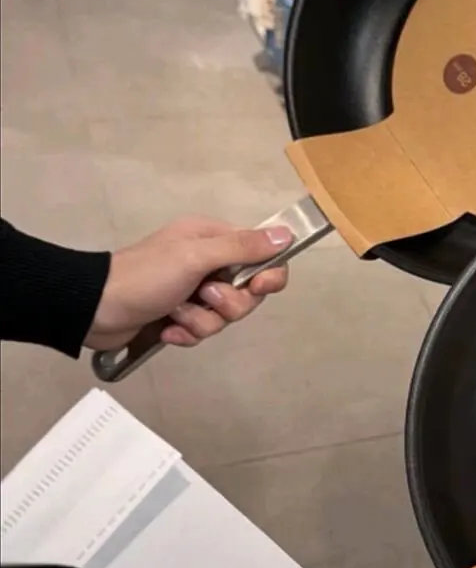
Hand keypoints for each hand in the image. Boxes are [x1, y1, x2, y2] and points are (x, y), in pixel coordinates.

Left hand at [86, 216, 291, 349]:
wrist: (95, 308)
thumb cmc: (146, 276)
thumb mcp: (195, 256)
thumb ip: (242, 247)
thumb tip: (287, 234)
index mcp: (213, 239)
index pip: (262, 255)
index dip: (268, 275)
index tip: (260, 287)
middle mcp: (207, 263)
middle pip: (247, 292)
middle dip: (228, 304)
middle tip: (204, 297)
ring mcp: (193, 292)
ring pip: (225, 316)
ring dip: (201, 320)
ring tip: (176, 313)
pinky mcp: (180, 317)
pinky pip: (203, 331)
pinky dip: (186, 333)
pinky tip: (168, 329)